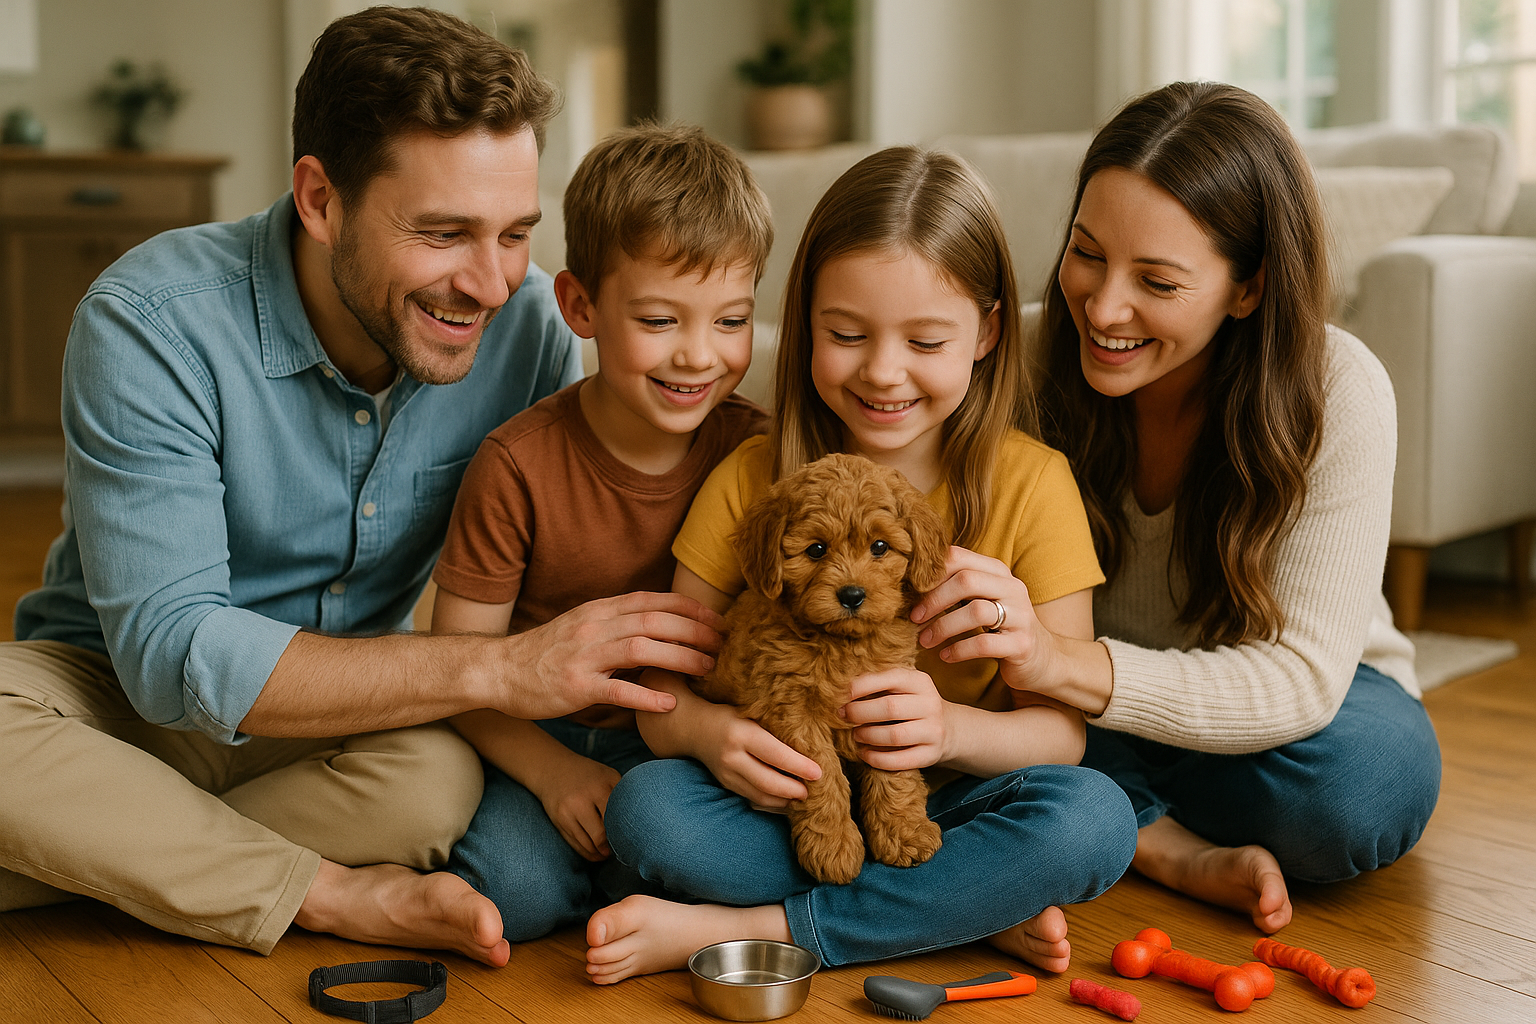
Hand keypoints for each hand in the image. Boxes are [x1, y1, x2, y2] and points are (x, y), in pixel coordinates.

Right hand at [495, 592, 723, 718]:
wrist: (497, 670)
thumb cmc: (544, 652)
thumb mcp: (582, 625)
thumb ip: (616, 622)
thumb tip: (657, 624)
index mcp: (599, 610)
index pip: (652, 600)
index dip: (689, 607)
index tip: (716, 618)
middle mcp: (594, 627)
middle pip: (654, 621)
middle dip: (694, 631)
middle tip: (723, 645)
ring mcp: (584, 656)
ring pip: (642, 649)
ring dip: (680, 658)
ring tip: (707, 669)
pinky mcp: (575, 687)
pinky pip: (616, 690)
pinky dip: (646, 696)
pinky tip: (670, 703)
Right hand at [532, 753, 621, 861]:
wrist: (553, 768)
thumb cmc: (588, 773)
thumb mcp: (608, 775)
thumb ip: (622, 793)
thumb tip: (638, 818)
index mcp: (598, 788)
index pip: (615, 819)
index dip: (624, 832)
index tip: (631, 838)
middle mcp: (580, 802)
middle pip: (600, 836)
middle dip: (612, 847)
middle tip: (621, 850)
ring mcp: (567, 814)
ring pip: (587, 845)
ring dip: (600, 854)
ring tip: (609, 853)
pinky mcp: (559, 823)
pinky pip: (576, 845)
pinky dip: (588, 853)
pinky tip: (597, 854)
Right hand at [688, 695, 824, 807]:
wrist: (695, 727)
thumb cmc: (733, 715)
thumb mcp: (752, 712)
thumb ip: (775, 727)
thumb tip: (811, 743)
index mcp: (741, 733)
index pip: (775, 754)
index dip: (799, 766)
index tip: (819, 772)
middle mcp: (732, 757)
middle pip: (768, 782)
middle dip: (794, 790)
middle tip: (813, 791)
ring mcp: (727, 774)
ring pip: (761, 796)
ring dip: (785, 800)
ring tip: (803, 796)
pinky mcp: (726, 785)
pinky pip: (753, 799)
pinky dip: (773, 803)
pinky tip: (787, 799)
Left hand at [840, 666, 950, 771]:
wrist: (948, 728)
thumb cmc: (912, 704)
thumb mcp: (902, 687)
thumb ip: (877, 684)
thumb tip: (840, 690)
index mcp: (919, 681)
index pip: (888, 679)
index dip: (860, 687)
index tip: (840, 695)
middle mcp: (930, 704)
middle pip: (889, 708)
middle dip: (860, 712)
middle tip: (843, 716)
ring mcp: (934, 730)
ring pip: (894, 735)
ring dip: (867, 736)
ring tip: (855, 734)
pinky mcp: (931, 754)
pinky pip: (900, 760)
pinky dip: (877, 759)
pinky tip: (864, 753)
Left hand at [909, 546, 1060, 697]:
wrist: (1043, 660)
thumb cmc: (1001, 627)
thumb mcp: (982, 599)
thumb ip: (957, 586)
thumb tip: (910, 581)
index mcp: (998, 572)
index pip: (960, 557)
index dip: (931, 573)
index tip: (911, 592)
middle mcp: (1013, 588)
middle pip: (966, 580)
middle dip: (934, 600)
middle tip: (914, 618)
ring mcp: (1021, 616)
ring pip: (976, 611)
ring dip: (943, 627)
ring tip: (925, 640)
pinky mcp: (1022, 645)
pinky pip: (985, 643)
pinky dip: (959, 650)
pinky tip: (945, 656)